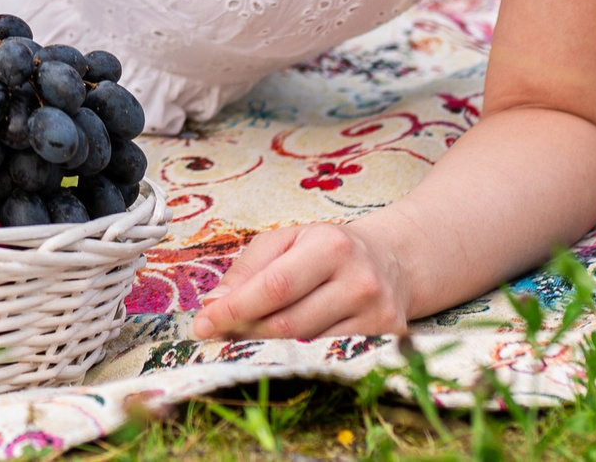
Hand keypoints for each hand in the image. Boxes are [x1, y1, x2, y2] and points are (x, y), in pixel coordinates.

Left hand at [190, 222, 413, 340]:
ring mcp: (377, 314)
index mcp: (330, 246)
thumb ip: (249, 267)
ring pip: (306, 345)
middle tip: (215, 334)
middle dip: (244, 331)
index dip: (235, 309)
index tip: (202, 323)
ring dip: (266, 346)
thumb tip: (216, 302)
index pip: (275, 286)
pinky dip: (297, 356)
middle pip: (288, 323)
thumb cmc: (329, 248)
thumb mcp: (288, 240)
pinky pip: (328, 356)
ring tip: (243, 338)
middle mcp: (358, 281)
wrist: (393, 261)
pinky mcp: (386, 339)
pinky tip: (279, 350)